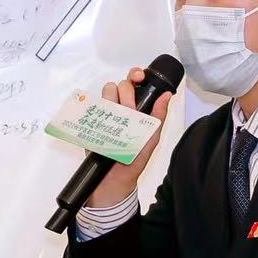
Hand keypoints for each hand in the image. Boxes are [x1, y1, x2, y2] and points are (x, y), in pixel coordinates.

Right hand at [83, 67, 173, 209]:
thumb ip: (159, 117)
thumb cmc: (135, 160)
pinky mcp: (91, 123)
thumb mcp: (152, 139)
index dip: (136, 75)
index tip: (139, 78)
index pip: (135, 83)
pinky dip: (94, 109)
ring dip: (111, 100)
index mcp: (136, 109)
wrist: (115, 181)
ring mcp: (105, 115)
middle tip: (129, 110)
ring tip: (116, 117)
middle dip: (125, 92)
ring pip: (105, 93)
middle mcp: (120, 109)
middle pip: (119, 85)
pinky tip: (101, 121)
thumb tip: (167, 95)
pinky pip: (89, 108)